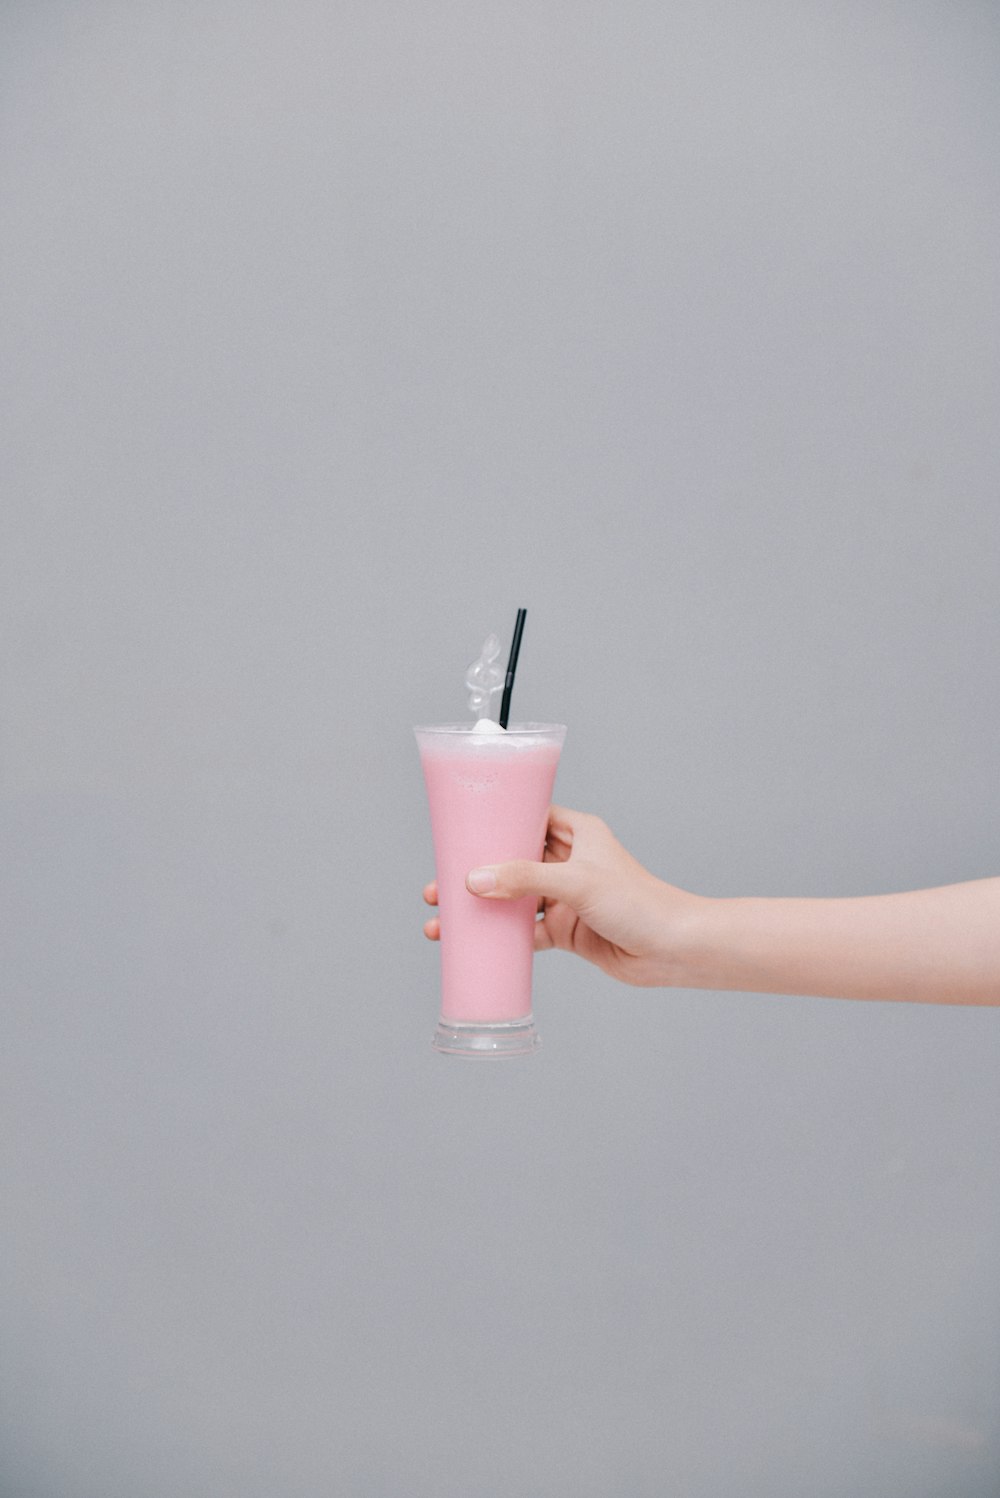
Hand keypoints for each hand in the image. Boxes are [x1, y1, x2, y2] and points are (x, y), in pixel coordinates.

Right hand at [422, 805, 697, 986]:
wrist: (673, 950)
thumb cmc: (640, 902)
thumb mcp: (578, 882)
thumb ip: (525, 879)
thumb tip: (474, 880)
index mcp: (578, 833)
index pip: (527, 816)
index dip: (493, 823)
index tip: (458, 832)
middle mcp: (570, 861)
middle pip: (511, 861)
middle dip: (475, 874)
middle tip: (438, 887)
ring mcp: (566, 897)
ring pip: (513, 898)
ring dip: (481, 909)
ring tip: (443, 921)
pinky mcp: (566, 930)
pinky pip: (525, 930)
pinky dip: (500, 937)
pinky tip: (474, 943)